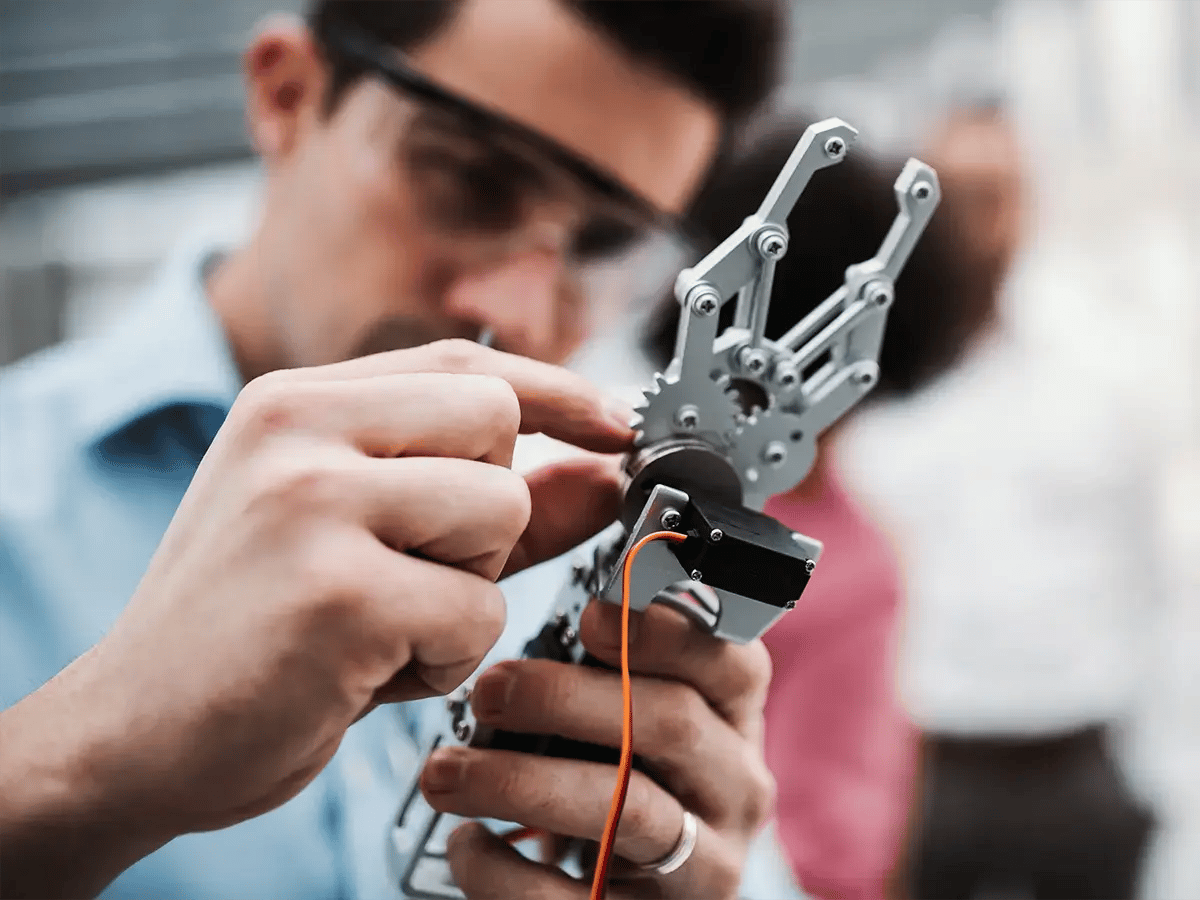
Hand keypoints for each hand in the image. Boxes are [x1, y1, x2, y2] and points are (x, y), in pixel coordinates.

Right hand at [0, 339, 632, 898]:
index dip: (557, 392)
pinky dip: (448, 657)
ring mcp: (312, 504)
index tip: (614, 424)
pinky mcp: (337, 593)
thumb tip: (602, 470)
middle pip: (497, 423)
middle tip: (415, 569)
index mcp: (294, 401)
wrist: (133, 732)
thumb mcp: (357, 536)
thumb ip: (488, 497)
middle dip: (491, 511)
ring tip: (386, 623)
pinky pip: (478, 611)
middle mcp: (297, 430)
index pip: (465, 363)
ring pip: (500, 513)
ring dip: (469, 589)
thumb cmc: (250, 629)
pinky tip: (371, 671)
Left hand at [420, 597, 776, 898]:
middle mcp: (735, 786)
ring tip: (441, 772)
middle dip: (565, 698)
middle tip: (486, 691)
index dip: (667, 631)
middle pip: (669, 723)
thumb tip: (595, 487)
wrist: (626, 897)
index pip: (733, 661)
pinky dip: (506, 873)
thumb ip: (611, 622)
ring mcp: (705, 864)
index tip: (590, 615)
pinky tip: (466, 845)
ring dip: (522, 783)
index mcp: (733, 717)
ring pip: (629, 811)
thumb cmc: (613, 769)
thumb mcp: (622, 698)